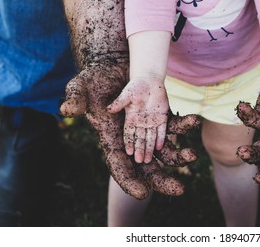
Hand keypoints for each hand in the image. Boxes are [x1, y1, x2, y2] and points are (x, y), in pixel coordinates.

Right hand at [60, 61, 199, 198]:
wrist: (110, 66)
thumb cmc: (93, 78)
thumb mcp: (81, 86)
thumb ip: (75, 98)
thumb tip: (67, 109)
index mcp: (110, 137)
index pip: (119, 165)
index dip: (129, 180)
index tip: (142, 193)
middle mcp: (129, 136)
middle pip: (146, 166)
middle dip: (161, 179)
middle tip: (179, 189)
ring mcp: (144, 126)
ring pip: (162, 148)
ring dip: (177, 155)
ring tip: (191, 156)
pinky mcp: (156, 114)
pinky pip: (169, 127)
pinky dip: (181, 128)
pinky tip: (192, 127)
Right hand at [108, 77, 168, 163]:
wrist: (150, 80)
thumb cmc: (136, 86)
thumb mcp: (127, 94)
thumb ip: (119, 103)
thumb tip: (108, 109)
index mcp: (130, 118)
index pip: (129, 134)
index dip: (129, 143)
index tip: (129, 153)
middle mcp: (140, 123)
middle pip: (140, 139)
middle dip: (140, 150)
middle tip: (140, 161)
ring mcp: (151, 121)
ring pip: (150, 137)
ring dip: (149, 148)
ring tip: (148, 160)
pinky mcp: (162, 117)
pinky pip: (161, 130)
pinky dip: (160, 138)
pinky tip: (159, 147)